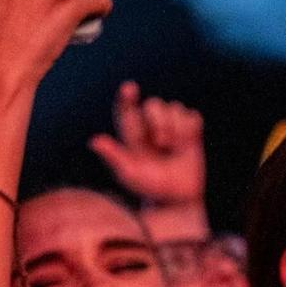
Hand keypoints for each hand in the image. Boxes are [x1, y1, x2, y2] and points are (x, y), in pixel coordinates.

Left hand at [89, 81, 206, 208]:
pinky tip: (187, 145)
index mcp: (132, 134)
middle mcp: (150, 127)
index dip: (127, 96)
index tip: (129, 88)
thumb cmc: (150, 188)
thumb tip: (93, 141)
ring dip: (175, 128)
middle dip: (158, 121)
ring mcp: (171, 128)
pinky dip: (190, 129)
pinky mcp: (190, 132)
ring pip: (174, 107)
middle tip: (160, 144)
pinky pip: (192, 116)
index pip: (127, 108)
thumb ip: (113, 155)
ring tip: (173, 149)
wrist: (177, 198)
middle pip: (154, 104)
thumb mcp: (129, 173)